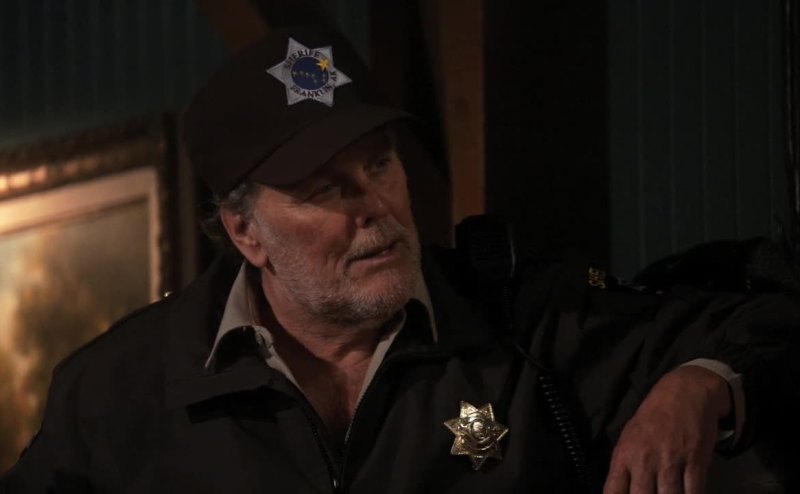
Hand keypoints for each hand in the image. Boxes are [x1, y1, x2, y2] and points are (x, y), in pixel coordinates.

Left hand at [603, 365, 731, 493]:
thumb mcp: (629, 438)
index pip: (613, 491)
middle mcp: (644, 460)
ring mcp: (670, 460)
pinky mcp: (695, 460)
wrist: (684, 392)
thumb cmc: (652, 418)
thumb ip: (624, 467)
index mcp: (624, 455)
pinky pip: (694, 492)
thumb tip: (622, 492)